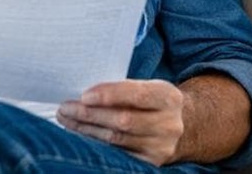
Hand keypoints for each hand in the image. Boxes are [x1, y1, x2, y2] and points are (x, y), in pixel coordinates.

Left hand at [57, 80, 183, 165]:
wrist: (186, 127)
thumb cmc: (156, 101)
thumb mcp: (150, 87)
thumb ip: (125, 89)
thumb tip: (85, 93)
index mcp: (168, 97)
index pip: (136, 95)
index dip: (109, 95)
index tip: (84, 95)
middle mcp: (169, 124)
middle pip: (123, 120)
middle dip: (90, 114)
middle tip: (65, 107)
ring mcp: (161, 147)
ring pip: (117, 139)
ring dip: (87, 129)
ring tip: (67, 119)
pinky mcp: (152, 163)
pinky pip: (118, 153)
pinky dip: (96, 143)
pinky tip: (80, 134)